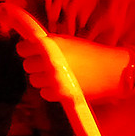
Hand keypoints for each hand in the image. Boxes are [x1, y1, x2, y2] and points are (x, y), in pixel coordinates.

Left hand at [17, 34, 133, 101]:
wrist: (112, 70)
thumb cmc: (90, 53)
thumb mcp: (68, 41)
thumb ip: (48, 44)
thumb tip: (29, 46)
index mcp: (50, 45)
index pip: (22, 49)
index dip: (27, 51)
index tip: (33, 53)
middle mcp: (49, 61)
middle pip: (27, 65)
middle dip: (36, 65)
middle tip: (49, 65)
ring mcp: (53, 79)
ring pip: (34, 80)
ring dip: (43, 79)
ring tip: (58, 75)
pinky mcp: (60, 94)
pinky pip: (44, 93)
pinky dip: (51, 91)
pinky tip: (62, 85)